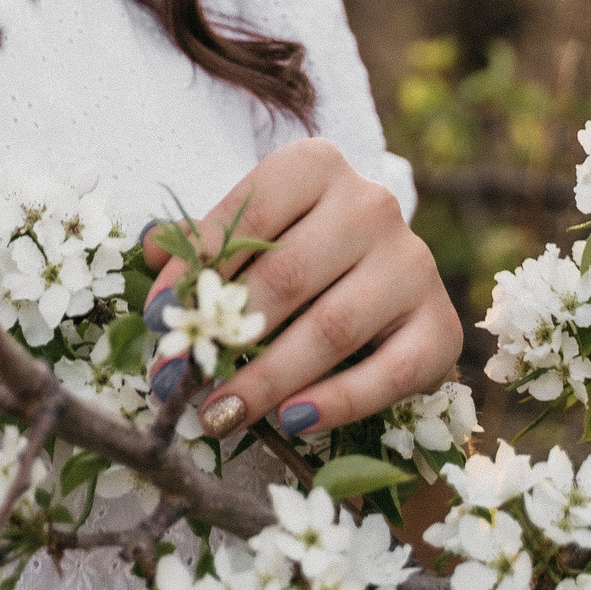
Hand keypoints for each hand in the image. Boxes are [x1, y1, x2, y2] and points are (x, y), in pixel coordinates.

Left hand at [138, 137, 462, 444]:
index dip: (195, 271)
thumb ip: (204, 242)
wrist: (386, 278)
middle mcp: (371, 204)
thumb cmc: (299, 249)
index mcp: (315, 166)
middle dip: (224, 336)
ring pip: (332, 329)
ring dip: (267, 380)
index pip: (247, 216)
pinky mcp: (440, 325)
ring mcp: (413, 264)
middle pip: (287, 278)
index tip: (157, 320)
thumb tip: (150, 249)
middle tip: (176, 382)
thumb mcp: (252, 231)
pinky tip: (291, 423)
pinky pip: (388, 374)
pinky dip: (336, 403)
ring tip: (219, 414)